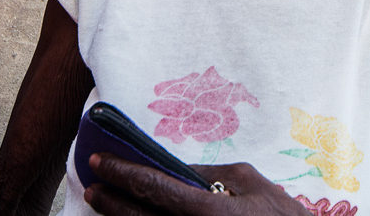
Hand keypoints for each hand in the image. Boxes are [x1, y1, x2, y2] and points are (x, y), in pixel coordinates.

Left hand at [84, 153, 310, 214]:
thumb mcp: (249, 180)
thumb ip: (210, 173)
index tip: (101, 160)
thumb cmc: (277, 213)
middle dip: (111, 200)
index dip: (124, 172)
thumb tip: (175, 168)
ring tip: (102, 201)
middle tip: (93, 183)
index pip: (155, 188)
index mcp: (209, 211)